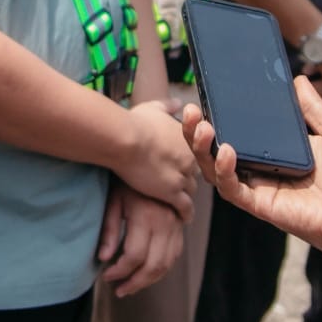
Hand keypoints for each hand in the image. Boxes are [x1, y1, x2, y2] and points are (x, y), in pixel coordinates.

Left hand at [96, 181, 185, 296]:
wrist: (147, 157)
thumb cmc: (125, 178)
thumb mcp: (113, 200)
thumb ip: (109, 230)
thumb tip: (103, 258)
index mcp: (146, 216)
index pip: (134, 256)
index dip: (119, 271)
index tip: (106, 276)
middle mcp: (166, 222)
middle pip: (154, 265)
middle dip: (135, 282)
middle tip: (119, 290)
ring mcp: (176, 224)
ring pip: (167, 264)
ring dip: (149, 280)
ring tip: (131, 286)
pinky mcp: (180, 225)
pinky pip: (175, 254)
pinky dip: (162, 268)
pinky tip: (147, 272)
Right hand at [117, 100, 197, 220]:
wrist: (126, 139)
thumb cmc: (135, 122)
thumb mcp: (153, 108)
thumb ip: (167, 106)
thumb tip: (178, 103)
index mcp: (187, 139)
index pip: (194, 154)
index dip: (185, 161)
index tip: (179, 165)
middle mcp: (190, 159)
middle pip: (195, 174)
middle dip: (187, 179)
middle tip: (180, 185)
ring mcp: (182, 177)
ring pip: (191, 191)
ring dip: (186, 196)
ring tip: (182, 205)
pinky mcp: (172, 193)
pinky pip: (185, 208)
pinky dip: (185, 214)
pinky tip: (184, 219)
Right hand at [182, 77, 321, 256]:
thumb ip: (312, 107)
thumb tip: (297, 79)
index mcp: (268, 149)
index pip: (233, 129)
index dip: (216, 113)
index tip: (206, 93)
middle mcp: (256, 167)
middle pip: (212, 148)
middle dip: (195, 130)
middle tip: (191, 109)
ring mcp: (254, 186)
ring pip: (212, 168)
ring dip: (201, 147)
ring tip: (202, 125)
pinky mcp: (257, 203)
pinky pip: (231, 187)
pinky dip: (224, 169)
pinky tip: (227, 150)